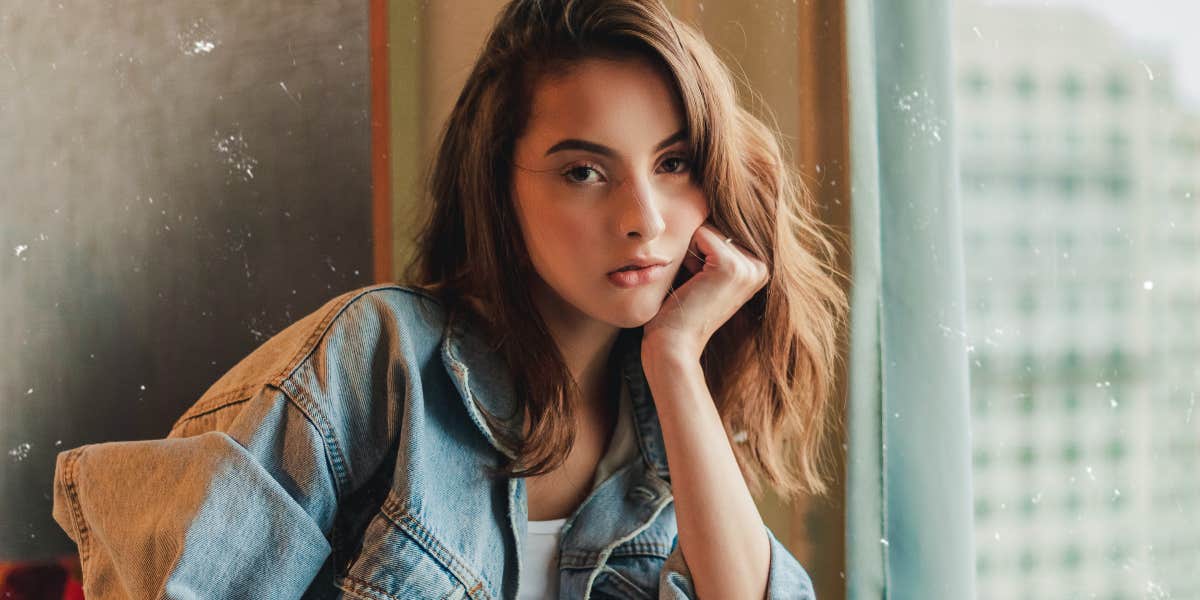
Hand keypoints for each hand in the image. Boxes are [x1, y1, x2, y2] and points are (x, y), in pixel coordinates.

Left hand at [641, 221, 769, 363]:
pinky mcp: (729, 266)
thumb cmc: (681, 310)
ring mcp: (748, 267)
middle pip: (716, 225)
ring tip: (694, 285)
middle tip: (696, 286)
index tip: (702, 284)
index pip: (722, 229)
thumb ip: (715, 247)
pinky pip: (700, 234)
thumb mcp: (706, 273)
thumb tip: (711, 205)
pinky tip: (691, 283)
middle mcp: (761, 267)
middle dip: (696, 250)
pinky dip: (686, 255)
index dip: (700, 251)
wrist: (674, 345)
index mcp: (759, 268)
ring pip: (707, 228)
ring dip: (690, 253)